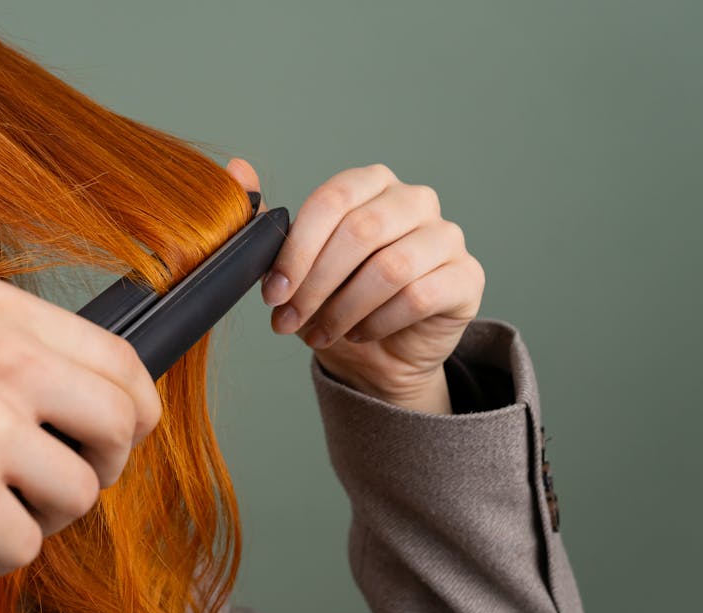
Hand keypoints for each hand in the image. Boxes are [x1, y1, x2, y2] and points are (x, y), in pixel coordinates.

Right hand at [0, 279, 160, 612]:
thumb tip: (52, 375)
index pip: (119, 359)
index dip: (126, 410)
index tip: (108, 435)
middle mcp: (4, 358)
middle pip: (122, 423)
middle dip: (99, 465)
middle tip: (54, 485)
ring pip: (80, 492)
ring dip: (39, 516)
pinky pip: (24, 545)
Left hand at [227, 160, 483, 412]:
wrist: (378, 353)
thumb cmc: (335, 299)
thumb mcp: (293, 265)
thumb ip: (266, 222)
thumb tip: (235, 170)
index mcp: (370, 183)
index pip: (331, 202)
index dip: (297, 251)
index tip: (272, 294)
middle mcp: (414, 200)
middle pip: (361, 233)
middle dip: (316, 285)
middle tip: (289, 322)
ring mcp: (446, 236)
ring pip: (390, 268)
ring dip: (344, 309)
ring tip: (320, 333)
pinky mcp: (466, 277)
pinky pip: (419, 296)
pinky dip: (378, 322)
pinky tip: (358, 334)